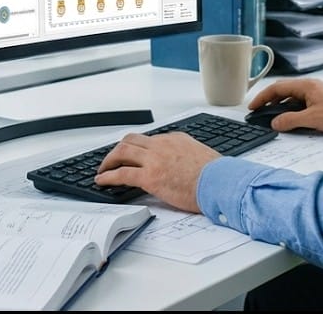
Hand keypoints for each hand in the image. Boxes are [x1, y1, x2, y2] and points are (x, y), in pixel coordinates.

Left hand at [95, 132, 217, 212]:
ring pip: (122, 152)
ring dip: (109, 160)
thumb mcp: (201, 156)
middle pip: (131, 140)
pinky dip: (108, 176)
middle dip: (118, 149)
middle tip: (111, 159)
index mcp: (176, 139)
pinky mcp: (150, 176)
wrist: (220, 182)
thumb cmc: (216, 175)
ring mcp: (155, 159)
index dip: (137, 149)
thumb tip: (185, 166)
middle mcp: (162, 145)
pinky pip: (121, 174)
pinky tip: (102, 181)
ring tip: (102, 170)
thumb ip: (188, 156)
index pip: (149, 140)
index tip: (132, 156)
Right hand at [247, 78, 322, 132]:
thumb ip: (290, 120)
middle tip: (259, 112)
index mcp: (305, 86)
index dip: (262, 97)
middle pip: (282, 91)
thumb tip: (275, 123)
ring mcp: (315, 92)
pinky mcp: (320, 100)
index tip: (253, 107)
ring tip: (273, 117)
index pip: (276, 88)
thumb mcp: (312, 119)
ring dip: (281, 106)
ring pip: (291, 97)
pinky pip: (300, 102)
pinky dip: (291, 109)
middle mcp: (309, 86)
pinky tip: (291, 119)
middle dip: (269, 101)